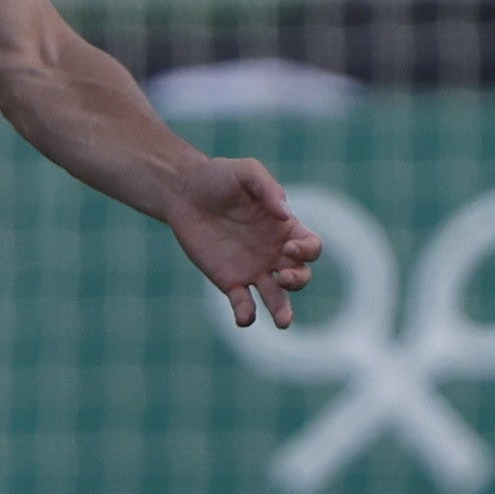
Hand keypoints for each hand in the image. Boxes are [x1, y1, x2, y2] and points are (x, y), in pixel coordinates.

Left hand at [165, 156, 320, 330]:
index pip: (311, 247)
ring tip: (283, 321)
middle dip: (298, 281)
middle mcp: (274, 252)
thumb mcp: (245, 172)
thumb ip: (267, 188)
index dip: (308, 251)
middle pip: (301, 276)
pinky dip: (247, 314)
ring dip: (282, 310)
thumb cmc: (218, 176)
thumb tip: (284, 215)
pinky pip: (244, 304)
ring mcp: (253, 269)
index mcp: (285, 228)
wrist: (182, 192)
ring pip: (277, 298)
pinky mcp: (229, 280)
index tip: (290, 246)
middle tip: (282, 276)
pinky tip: (244, 316)